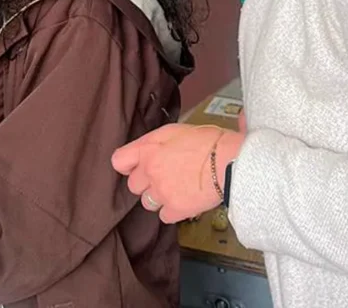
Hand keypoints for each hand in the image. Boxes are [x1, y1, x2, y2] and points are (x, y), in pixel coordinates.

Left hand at [112, 124, 243, 223]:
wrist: (229, 161)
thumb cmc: (207, 141)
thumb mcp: (175, 131)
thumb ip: (154, 142)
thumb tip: (145, 149)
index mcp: (148, 149)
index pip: (118, 161)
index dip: (128, 164)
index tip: (136, 166)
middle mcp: (150, 171)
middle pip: (133, 185)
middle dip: (146, 182)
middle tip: (164, 176)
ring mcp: (162, 192)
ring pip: (147, 202)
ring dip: (159, 198)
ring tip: (176, 189)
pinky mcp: (176, 209)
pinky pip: (164, 216)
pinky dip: (173, 211)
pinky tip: (185, 200)